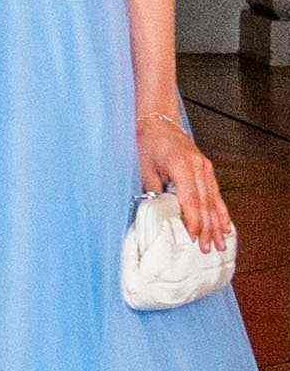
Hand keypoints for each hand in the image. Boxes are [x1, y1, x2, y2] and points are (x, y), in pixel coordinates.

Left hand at [138, 115, 232, 251]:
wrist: (159, 121)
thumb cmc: (150, 142)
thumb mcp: (145, 166)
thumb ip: (154, 191)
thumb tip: (159, 214)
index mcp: (181, 166)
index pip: (190, 199)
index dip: (193, 220)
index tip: (193, 237)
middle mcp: (197, 167)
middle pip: (205, 204)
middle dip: (206, 229)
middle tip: (206, 249)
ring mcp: (204, 167)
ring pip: (213, 201)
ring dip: (217, 225)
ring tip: (219, 244)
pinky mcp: (206, 168)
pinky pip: (216, 193)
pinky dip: (221, 211)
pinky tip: (225, 226)